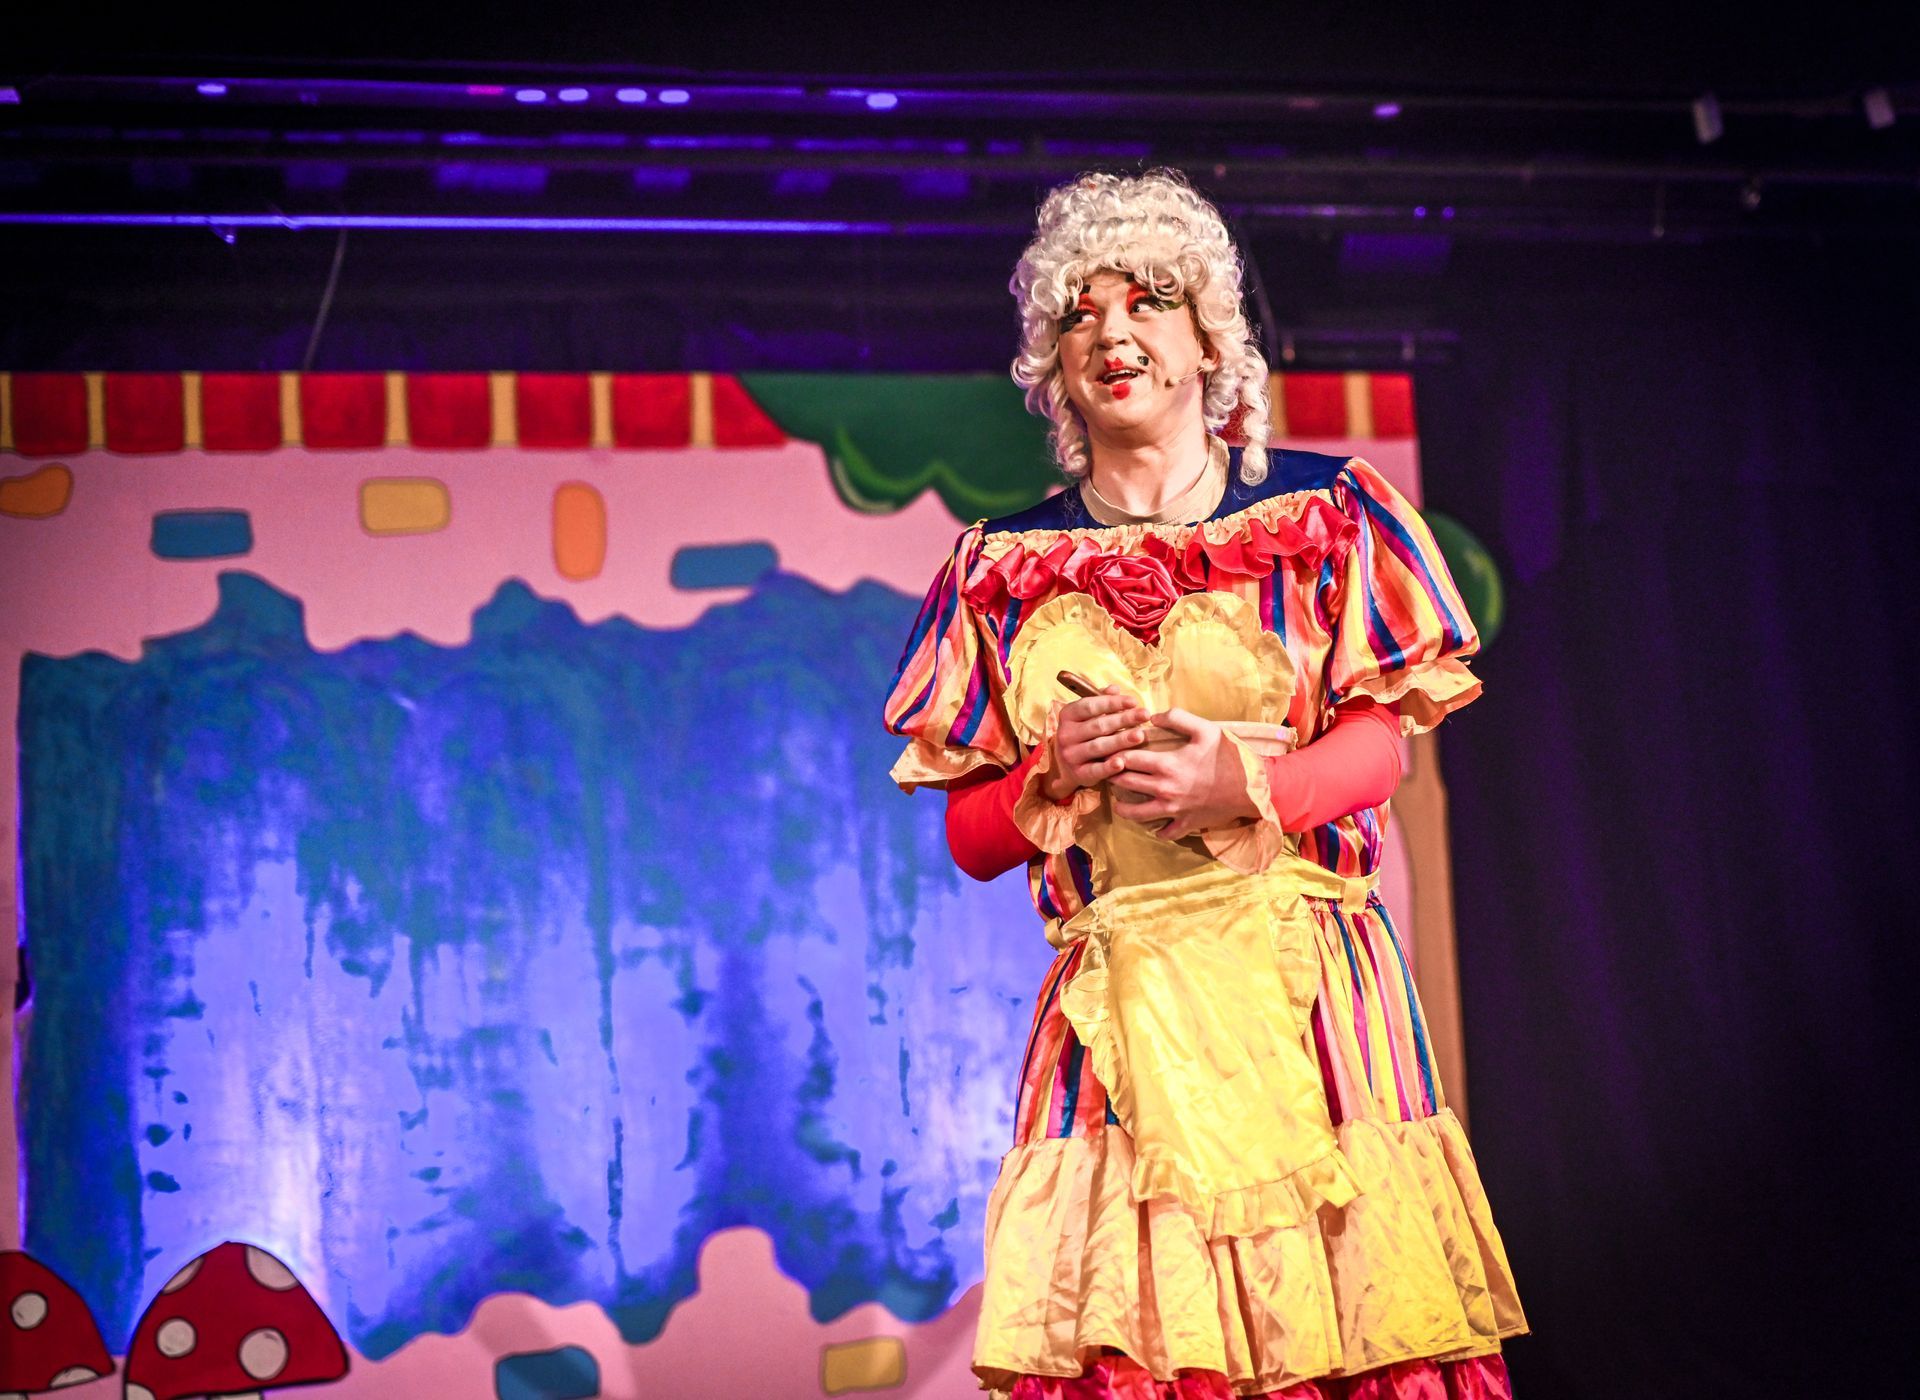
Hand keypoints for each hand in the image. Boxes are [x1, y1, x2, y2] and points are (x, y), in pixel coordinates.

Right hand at [1043, 686, 1150, 801]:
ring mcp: (1070, 755)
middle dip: (1123, 719)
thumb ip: (1100, 701)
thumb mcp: (1086, 716)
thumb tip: (1115, 688)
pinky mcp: (1078, 774)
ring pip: (1098, 746)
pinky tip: (1122, 763)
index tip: (1134, 701)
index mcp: (1067, 715)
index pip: (1090, 706)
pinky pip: (1094, 770)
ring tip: (1140, 735)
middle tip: (1144, 715)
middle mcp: (1066, 735)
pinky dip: (1108, 768)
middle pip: (1098, 725)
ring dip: (1120, 741)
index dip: (1112, 703)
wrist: (1063, 766)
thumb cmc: (1082, 735)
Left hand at [1107, 707, 1257, 839]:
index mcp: (1167, 764)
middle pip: (1127, 784)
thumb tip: (1152, 717)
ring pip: (1137, 814)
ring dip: (1124, 808)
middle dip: (1114, 776)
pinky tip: (1152, 823)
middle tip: (1109, 771)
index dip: (1115, 752)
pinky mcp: (1186, 823)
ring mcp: (1174, 810)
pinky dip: (1156, 829)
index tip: (1109, 749)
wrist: (1252, 787)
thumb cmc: (1229, 755)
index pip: (1128, 759)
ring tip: (1118, 802)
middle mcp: (1165, 789)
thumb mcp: (1206, 729)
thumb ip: (1177, 718)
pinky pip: (1164, 832)